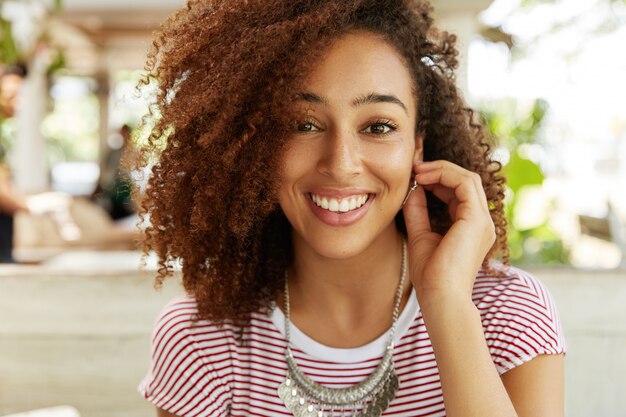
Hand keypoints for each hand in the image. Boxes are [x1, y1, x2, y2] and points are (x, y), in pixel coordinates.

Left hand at [402, 160, 495, 303]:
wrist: (439, 297)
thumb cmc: (430, 276)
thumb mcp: (419, 235)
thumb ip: (418, 211)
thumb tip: (413, 188)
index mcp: (471, 228)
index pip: (459, 192)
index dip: (438, 179)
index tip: (415, 176)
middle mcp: (482, 222)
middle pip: (466, 181)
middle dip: (440, 170)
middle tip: (414, 167)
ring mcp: (482, 221)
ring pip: (468, 178)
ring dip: (441, 169)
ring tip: (418, 170)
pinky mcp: (476, 220)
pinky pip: (465, 184)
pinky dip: (444, 175)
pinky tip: (423, 178)